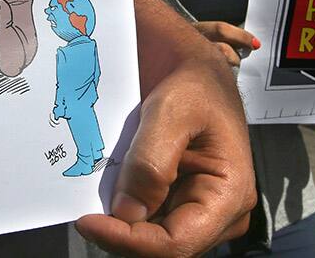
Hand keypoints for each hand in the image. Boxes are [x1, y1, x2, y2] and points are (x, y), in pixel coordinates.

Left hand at [75, 0, 255, 256]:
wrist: (196, 73)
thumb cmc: (193, 87)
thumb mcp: (170, 114)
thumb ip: (151, 164)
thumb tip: (127, 214)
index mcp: (230, 195)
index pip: (176, 243)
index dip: (129, 241)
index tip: (88, 222)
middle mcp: (220, 214)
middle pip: (164, 246)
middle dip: (122, 234)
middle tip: (84, 212)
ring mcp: (200, 212)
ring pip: (154, 238)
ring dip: (121, 226)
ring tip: (92, 202)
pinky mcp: (181, 204)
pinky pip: (151, 221)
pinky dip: (125, 213)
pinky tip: (106, 195)